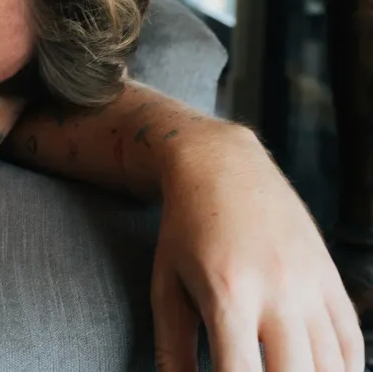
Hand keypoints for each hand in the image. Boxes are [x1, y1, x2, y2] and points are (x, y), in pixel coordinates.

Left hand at [152, 126, 362, 370]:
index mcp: (229, 294)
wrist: (222, 167)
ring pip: (332, 367)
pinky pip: (351, 343)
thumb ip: (171, 348)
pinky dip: (342, 371)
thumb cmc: (184, 231)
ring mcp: (312, 286)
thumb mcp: (165, 285)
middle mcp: (279, 291)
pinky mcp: (331, 279)